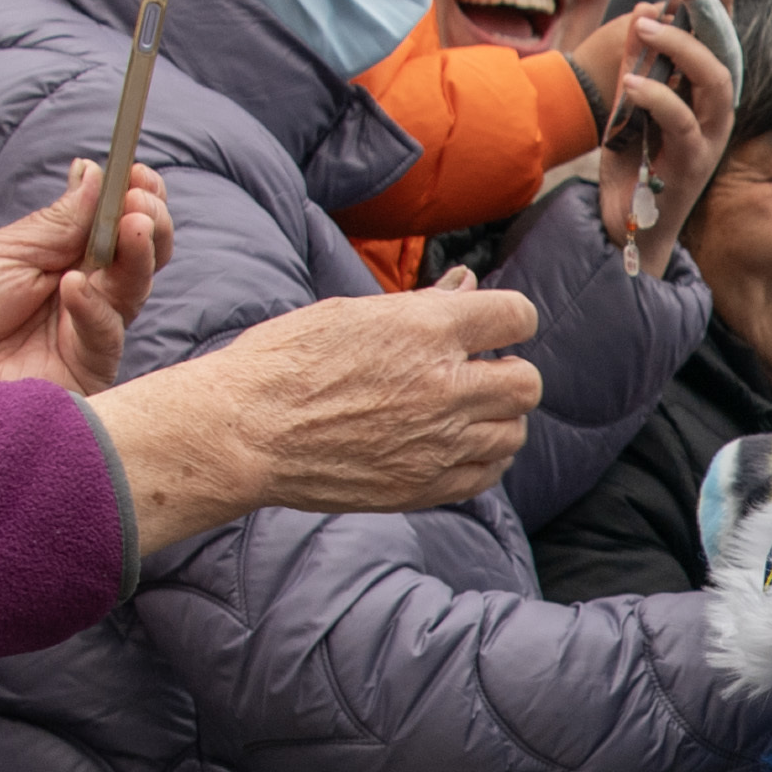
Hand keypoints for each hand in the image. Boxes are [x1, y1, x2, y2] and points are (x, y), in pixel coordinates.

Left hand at [0, 157, 174, 403]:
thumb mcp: (3, 253)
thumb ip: (56, 222)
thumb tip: (95, 173)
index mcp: (68, 257)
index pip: (118, 223)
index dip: (135, 197)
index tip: (137, 172)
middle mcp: (89, 291)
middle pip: (140, 255)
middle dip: (149, 222)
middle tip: (141, 202)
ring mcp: (91, 330)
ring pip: (134, 291)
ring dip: (137, 255)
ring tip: (131, 225)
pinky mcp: (87, 367)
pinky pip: (105, 334)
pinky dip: (93, 306)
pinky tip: (74, 284)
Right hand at [100, 282, 541, 556]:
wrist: (244, 432)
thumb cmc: (286, 361)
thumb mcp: (353, 313)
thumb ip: (422, 305)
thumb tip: (466, 286)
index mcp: (427, 330)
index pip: (519, 316)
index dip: (510, 319)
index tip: (492, 329)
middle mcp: (443, 386)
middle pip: (527, 382)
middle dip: (507, 374)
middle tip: (476, 374)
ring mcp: (437, 442)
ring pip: (513, 432)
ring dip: (496, 419)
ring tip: (460, 413)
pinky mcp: (423, 486)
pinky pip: (487, 475)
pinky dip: (481, 459)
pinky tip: (453, 447)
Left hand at [587, 9, 734, 262]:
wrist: (630, 225)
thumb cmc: (634, 164)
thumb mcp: (630, 102)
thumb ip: (638, 62)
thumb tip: (645, 10)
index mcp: (704, 94)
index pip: (721, 40)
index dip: (725, 3)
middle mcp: (717, 112)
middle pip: (725, 51)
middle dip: (709, 10)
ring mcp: (710, 136)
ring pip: (714, 80)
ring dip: (680, 46)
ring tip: (644, 27)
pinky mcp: (694, 162)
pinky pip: (682, 119)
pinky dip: (656, 96)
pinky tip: (631, 83)